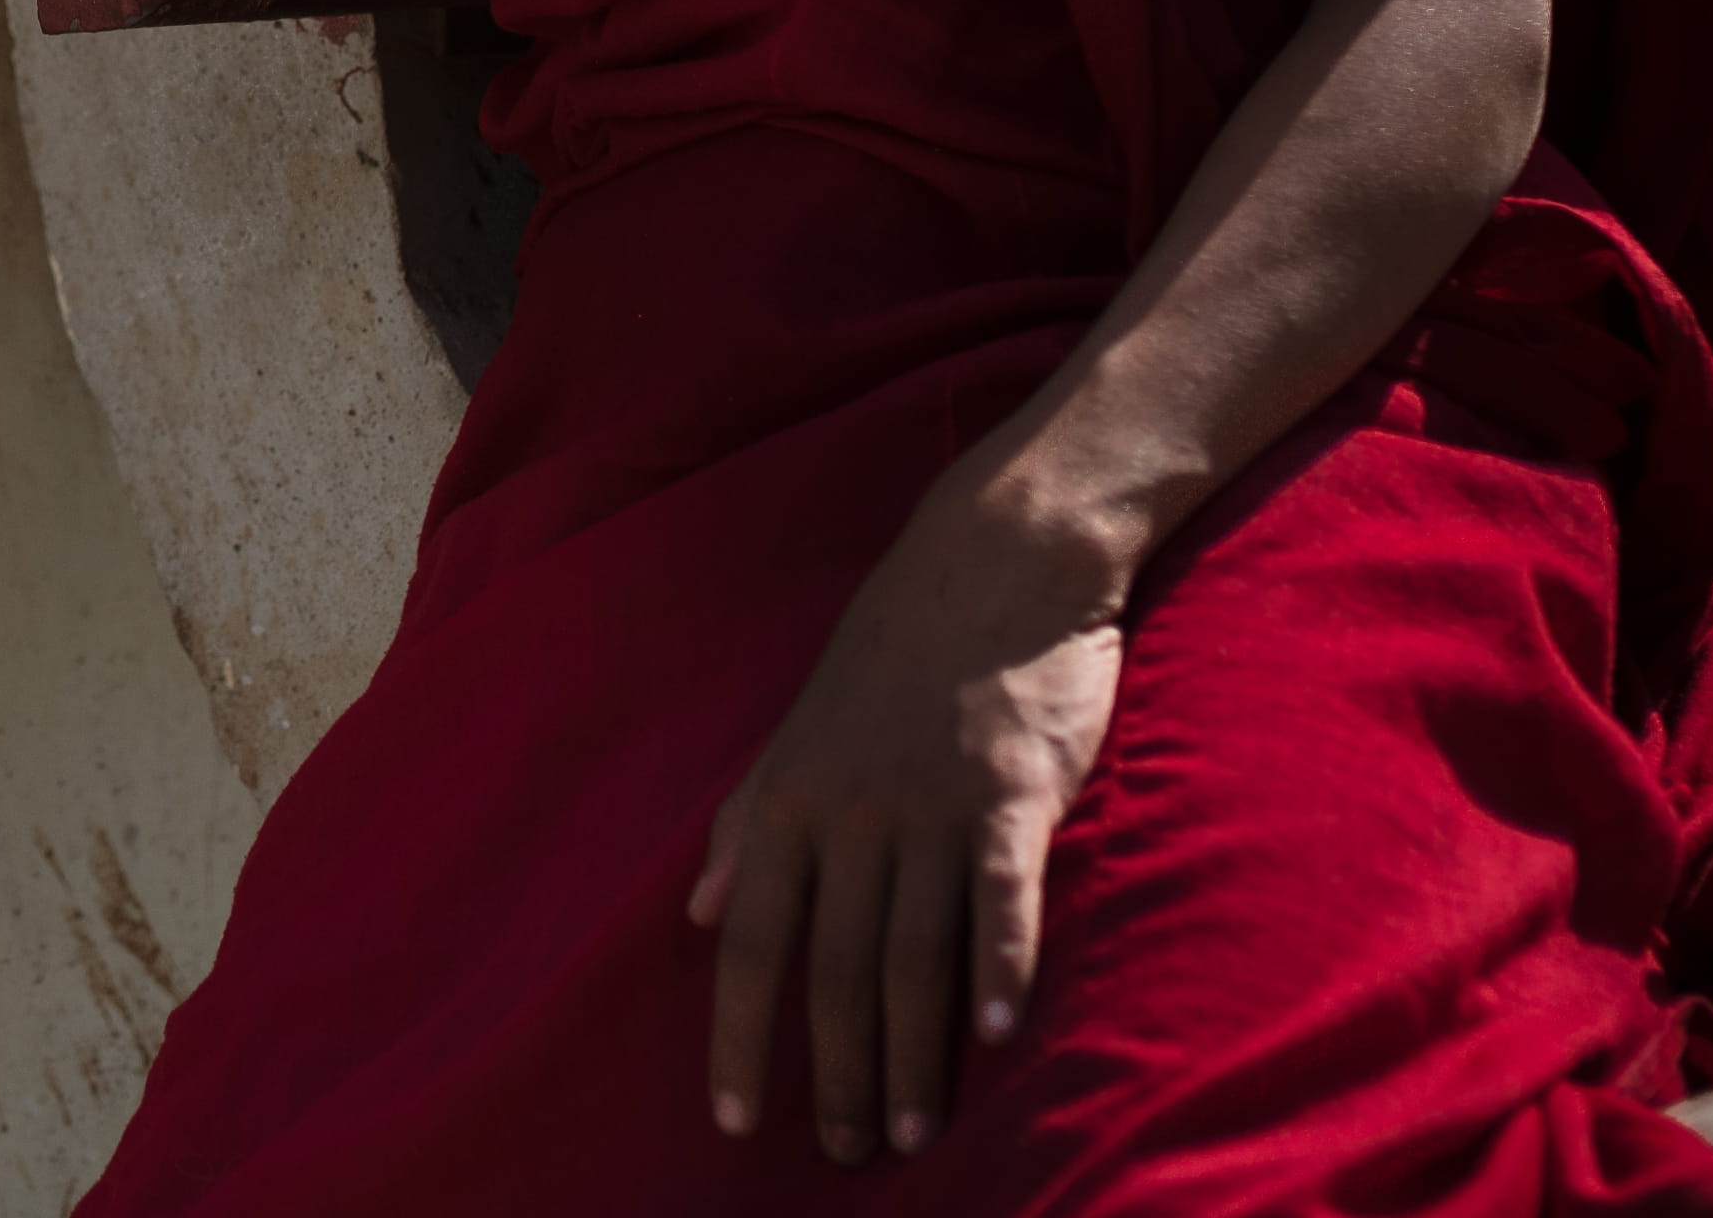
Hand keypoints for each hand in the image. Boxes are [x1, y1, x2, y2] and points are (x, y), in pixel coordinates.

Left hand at [689, 488, 1130, 1162]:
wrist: (995, 558)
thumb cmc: (896, 654)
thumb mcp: (800, 733)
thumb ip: (748, 822)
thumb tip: (702, 913)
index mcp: (791, 802)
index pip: (752, 942)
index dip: (739, 1035)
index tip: (733, 1119)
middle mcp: (851, 813)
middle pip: (833, 968)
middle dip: (835, 1073)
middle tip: (846, 1154)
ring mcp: (930, 805)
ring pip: (911, 952)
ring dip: (911, 1053)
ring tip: (914, 1134)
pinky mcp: (1011, 793)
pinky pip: (1001, 895)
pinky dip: (1000, 968)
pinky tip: (998, 1038)